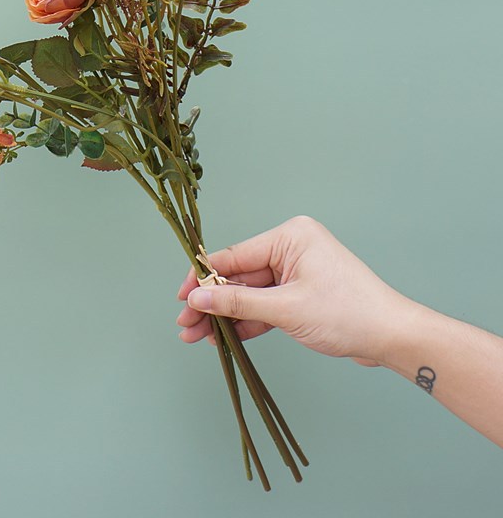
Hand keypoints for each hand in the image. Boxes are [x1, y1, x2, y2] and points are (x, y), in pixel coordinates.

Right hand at [176, 215, 411, 365]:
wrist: (393, 338)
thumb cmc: (349, 313)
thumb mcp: (286, 308)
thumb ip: (238, 302)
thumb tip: (198, 297)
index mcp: (289, 237)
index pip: (233, 255)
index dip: (203, 277)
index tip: (181, 297)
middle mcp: (290, 249)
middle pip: (237, 277)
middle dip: (211, 303)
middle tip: (185, 325)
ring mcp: (295, 273)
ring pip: (248, 294)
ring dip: (224, 316)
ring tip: (196, 337)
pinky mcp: (300, 295)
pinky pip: (264, 307)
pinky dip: (246, 323)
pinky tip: (223, 338)